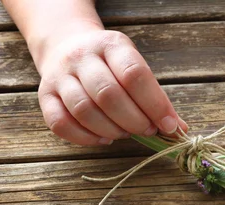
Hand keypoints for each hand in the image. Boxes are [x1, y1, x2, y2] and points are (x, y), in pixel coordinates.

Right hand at [36, 23, 186, 145]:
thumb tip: (179, 130)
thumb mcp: (136, 69)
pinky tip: (103, 139)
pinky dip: (85, 138)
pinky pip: (60, 123)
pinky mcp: (45, 95)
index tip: (168, 125)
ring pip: (84, 110)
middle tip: (147, 131)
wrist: (67, 45)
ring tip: (125, 133)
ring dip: (111, 131)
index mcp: (111, 45)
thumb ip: (157, 99)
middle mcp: (82, 57)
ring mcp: (60, 75)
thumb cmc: (111, 65)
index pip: (134, 75)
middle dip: (134, 121)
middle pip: (108, 95)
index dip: (155, 105)